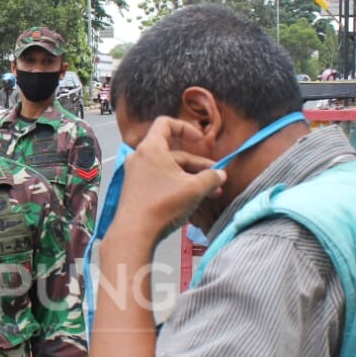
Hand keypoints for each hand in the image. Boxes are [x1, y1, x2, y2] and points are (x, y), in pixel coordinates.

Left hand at [109, 116, 224, 248]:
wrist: (134, 232)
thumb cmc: (164, 204)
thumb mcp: (194, 189)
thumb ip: (211, 178)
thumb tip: (221, 174)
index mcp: (151, 148)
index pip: (166, 123)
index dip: (185, 128)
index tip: (200, 140)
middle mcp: (140, 157)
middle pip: (173, 153)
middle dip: (198, 165)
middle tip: (217, 179)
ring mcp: (136, 174)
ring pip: (169, 170)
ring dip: (191, 178)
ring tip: (213, 193)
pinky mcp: (136, 190)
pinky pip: (160, 181)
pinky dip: (177, 185)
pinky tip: (195, 201)